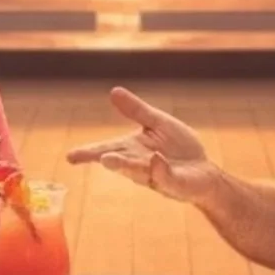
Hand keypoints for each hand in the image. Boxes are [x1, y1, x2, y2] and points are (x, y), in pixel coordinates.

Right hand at [66, 88, 217, 202]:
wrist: (203, 170)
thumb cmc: (178, 147)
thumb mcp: (157, 123)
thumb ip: (136, 110)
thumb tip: (113, 91)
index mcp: (132, 149)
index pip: (107, 149)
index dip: (89, 153)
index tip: (70, 156)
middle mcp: (139, 164)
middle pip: (119, 161)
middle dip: (107, 159)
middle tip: (92, 157)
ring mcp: (156, 174)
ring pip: (138, 170)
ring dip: (125, 165)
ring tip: (108, 160)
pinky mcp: (174, 182)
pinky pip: (165, 175)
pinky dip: (159, 168)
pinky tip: (155, 158)